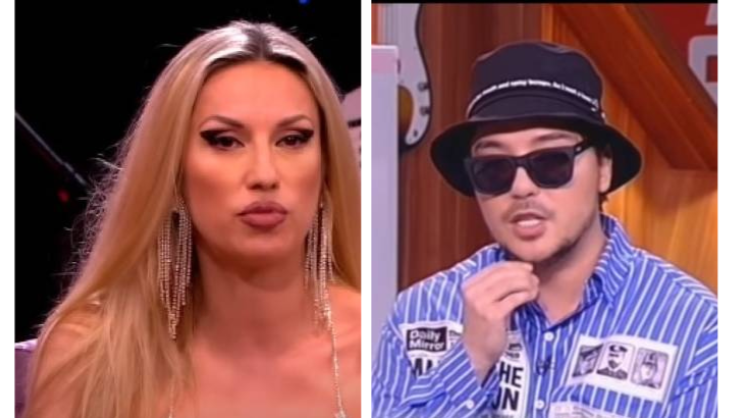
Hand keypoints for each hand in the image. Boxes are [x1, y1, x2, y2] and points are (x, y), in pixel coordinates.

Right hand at [461, 261, 538, 382]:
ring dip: (527, 283)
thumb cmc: (484, 327)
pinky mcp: (492, 314)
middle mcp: (472, 291)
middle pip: (504, 273)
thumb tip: (519, 270)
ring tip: (534, 288)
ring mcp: (481, 302)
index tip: (528, 268)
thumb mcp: (484, 302)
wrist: (475, 353)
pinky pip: (515, 297)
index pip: (495, 267)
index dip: (514, 265)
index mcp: (469, 285)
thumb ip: (494, 287)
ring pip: (511, 282)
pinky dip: (527, 294)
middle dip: (523, 274)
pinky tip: (532, 297)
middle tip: (534, 279)